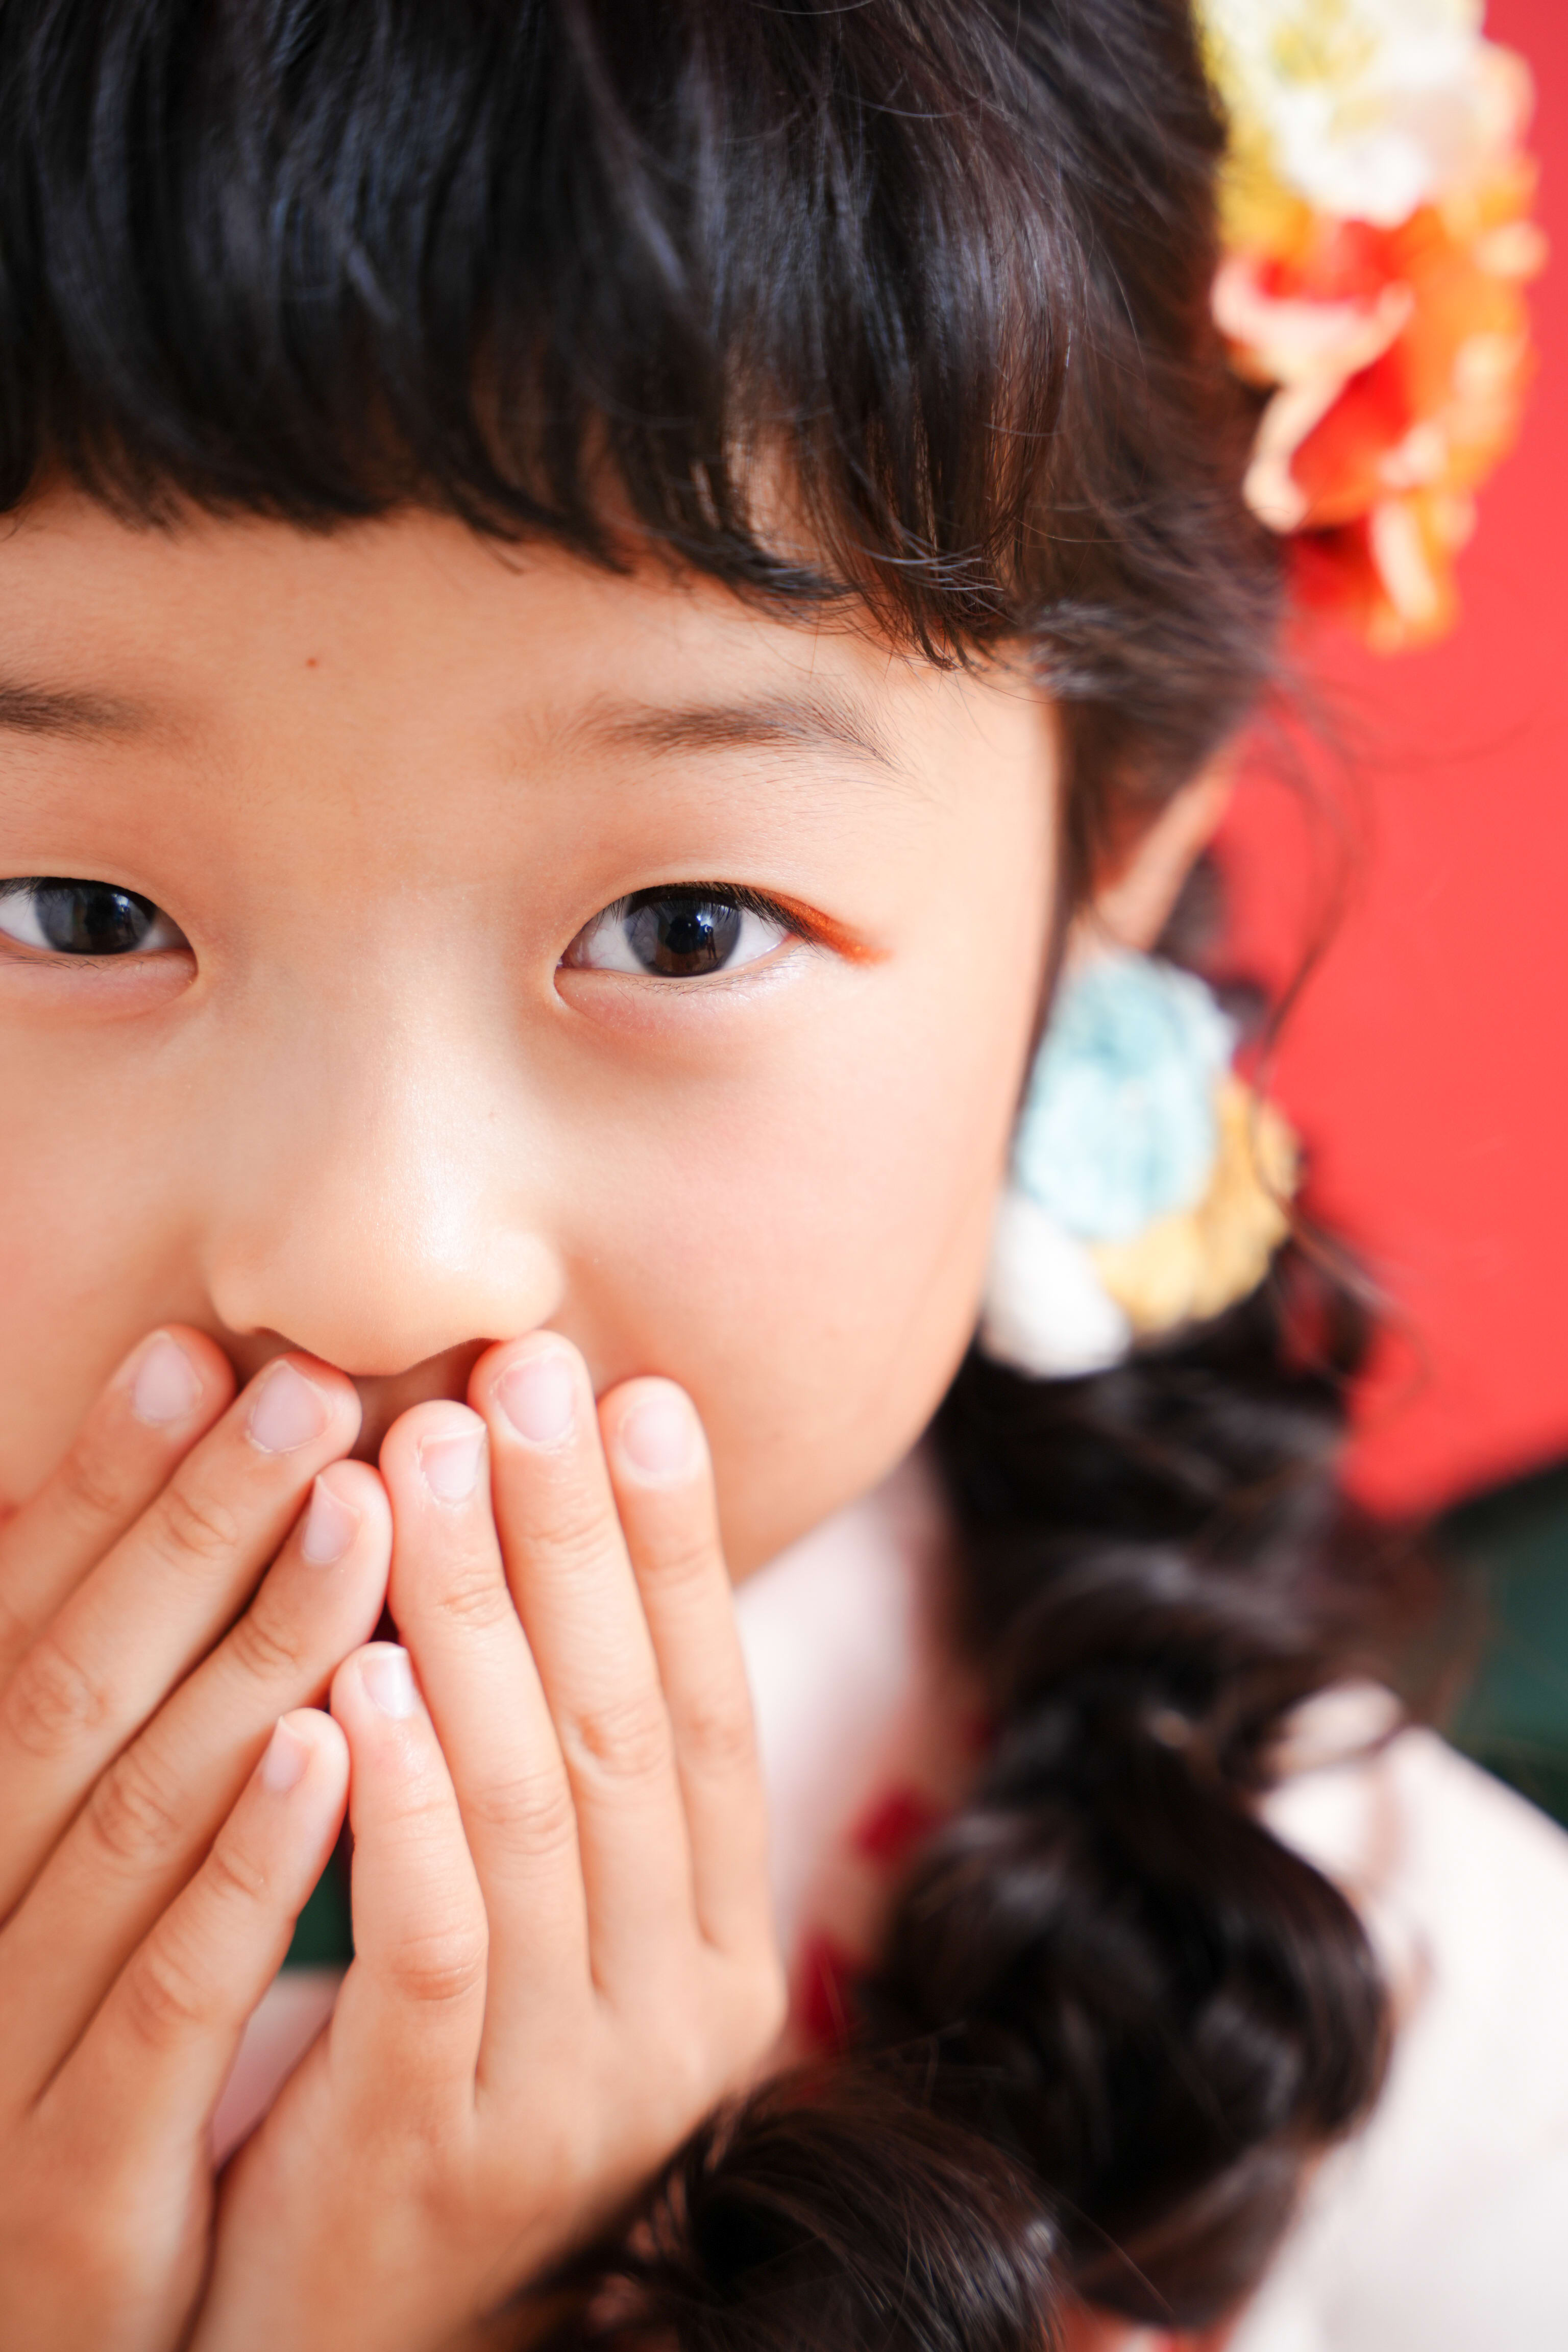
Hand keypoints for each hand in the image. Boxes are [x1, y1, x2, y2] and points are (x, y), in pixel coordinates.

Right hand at [0, 1330, 390, 2351]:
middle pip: (75, 1695)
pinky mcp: (71, 2192)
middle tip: (308, 1388)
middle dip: (194, 1533)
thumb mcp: (56, 1880)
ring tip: (359, 1508)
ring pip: (129, 1826)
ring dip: (248, 1656)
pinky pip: (164, 2004)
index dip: (103, 1490)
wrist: (29, 2340)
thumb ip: (107, 1719)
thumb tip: (148, 1513)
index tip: (196, 1353)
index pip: (18, 1632)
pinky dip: (248, 1872)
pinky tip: (332, 1743)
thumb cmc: (50, 2060)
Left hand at [193, 1336, 786, 2351]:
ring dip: (479, 1622)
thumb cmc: (443, 2096)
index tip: (637, 1393)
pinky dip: (400, 1803)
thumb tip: (550, 1555)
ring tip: (423, 1462)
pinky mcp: (444, 2151)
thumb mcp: (547, 1950)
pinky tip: (358, 1675)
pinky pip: (434, 1943)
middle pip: (627, 1731)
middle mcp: (679, 2018)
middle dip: (574, 1536)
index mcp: (720, 1954)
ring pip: (536, 1811)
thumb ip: (564, 1791)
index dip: (676, 1546)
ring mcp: (577, 2093)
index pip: (710, 1710)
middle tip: (523, 1372)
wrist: (359, 2351)